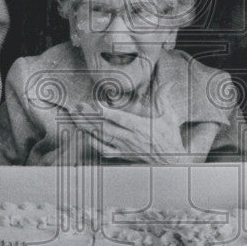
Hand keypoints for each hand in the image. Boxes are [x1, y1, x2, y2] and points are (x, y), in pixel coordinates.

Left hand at [70, 102, 191, 165]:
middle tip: (78, 106)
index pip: (122, 119)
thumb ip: (164, 99)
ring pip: (102, 136)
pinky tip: (85, 134)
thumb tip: (168, 83)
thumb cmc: (170, 138)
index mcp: (142, 128)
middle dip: (90, 116)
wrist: (171, 162)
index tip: (95, 105)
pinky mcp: (122, 154)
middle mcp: (131, 138)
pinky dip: (94, 142)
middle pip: (106, 127)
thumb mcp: (169, 116)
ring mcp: (124, 147)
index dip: (108, 112)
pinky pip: (105, 149)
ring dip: (87, 126)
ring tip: (75, 116)